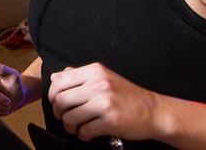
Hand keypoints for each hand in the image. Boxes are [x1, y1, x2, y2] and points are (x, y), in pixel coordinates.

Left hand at [48, 63, 162, 141]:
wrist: (153, 111)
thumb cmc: (128, 96)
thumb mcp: (105, 76)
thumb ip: (80, 75)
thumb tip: (56, 77)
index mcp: (95, 71)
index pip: (58, 81)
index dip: (53, 95)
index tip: (57, 103)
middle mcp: (99, 84)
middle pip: (60, 100)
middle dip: (59, 113)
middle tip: (65, 117)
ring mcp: (105, 102)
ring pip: (69, 117)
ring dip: (70, 126)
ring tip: (78, 127)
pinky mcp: (110, 120)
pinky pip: (84, 131)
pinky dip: (83, 135)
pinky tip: (89, 132)